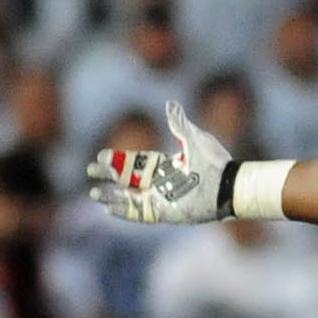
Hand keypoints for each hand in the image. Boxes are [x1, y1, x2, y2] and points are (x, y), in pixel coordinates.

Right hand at [86, 100, 230, 224]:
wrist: (227, 185)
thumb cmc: (214, 162)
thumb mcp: (193, 139)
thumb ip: (179, 124)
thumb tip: (170, 103)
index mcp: (165, 165)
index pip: (135, 162)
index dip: (117, 160)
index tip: (100, 156)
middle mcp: (161, 183)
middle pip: (128, 180)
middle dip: (109, 176)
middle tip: (90, 172)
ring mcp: (162, 198)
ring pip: (130, 198)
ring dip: (112, 196)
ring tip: (94, 193)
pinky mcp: (166, 213)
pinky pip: (141, 214)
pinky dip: (125, 211)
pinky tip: (109, 208)